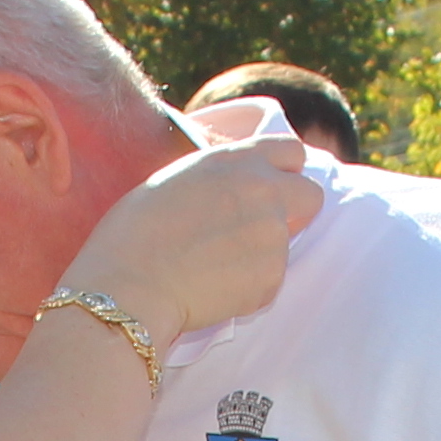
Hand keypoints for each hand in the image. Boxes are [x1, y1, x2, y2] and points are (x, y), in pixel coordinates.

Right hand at [57, 125, 316, 350]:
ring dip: (261, 254)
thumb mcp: (177, 179)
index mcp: (237, 160)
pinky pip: (270, 281)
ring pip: (285, 244)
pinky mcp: (272, 276)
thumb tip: (237, 186)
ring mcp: (273, 234)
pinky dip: (250, 288)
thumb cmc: (134, 233)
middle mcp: (263, 190)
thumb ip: (220, 178)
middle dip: (295, 211)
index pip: (293, 152)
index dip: (284, 172)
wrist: (129, 285)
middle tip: (258, 230)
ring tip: (214, 266)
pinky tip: (213, 288)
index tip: (270, 188)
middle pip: (312, 195)